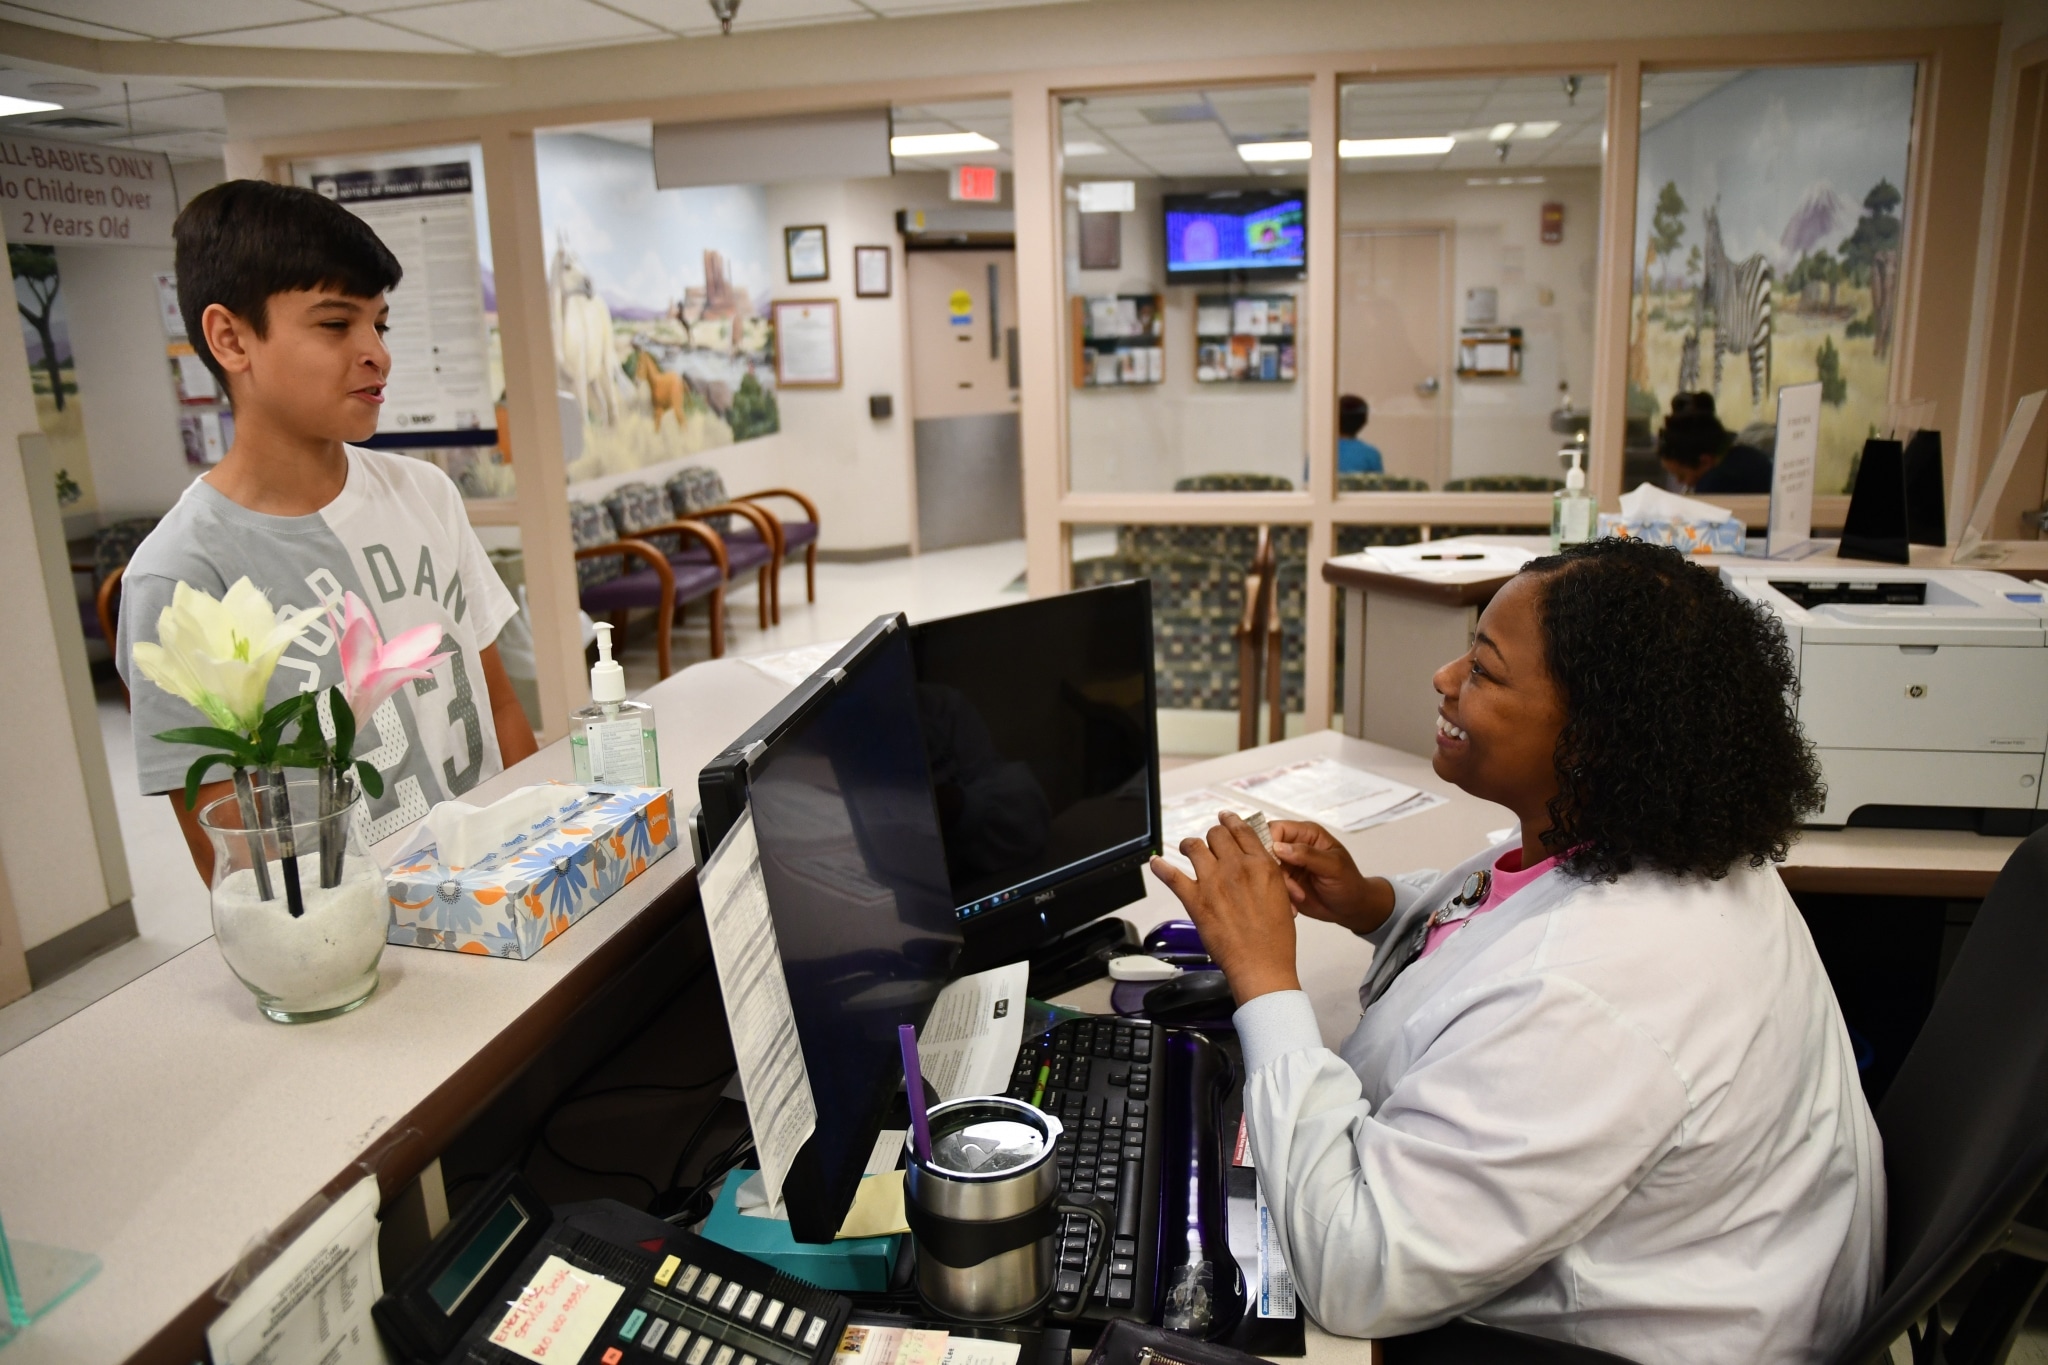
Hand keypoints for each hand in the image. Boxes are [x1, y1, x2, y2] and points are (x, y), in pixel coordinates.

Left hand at [1148, 812, 1300, 1004]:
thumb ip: (1265, 874)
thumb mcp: (1282, 896)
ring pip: (1193, 846)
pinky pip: (1172, 876)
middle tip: (1210, 843)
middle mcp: (1236, 868)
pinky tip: (1156, 863)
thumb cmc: (1275, 939)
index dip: (1231, 821)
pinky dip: (1161, 867)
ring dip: (1188, 845)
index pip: (1242, 831)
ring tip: (1186, 848)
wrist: (1261, 964)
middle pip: (1216, 834)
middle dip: (1213, 836)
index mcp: (1261, 866)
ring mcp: (1213, 882)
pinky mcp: (1195, 900)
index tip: (1225, 818)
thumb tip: (1254, 863)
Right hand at [1268, 820, 1394, 935]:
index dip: (1269, 843)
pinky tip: (1294, 908)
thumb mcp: (1333, 867)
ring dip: (1280, 887)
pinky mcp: (1284, 883)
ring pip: (1267, 871)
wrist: (1351, 909)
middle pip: (1266, 850)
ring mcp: (1287, 865)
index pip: (1276, 829)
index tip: (1275, 863)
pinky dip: (1280, 898)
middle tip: (1290, 887)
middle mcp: (1293, 846)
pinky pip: (1271, 886)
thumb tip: (1278, 847)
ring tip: (1299, 897)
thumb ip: (1308, 854)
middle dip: (1274, 870)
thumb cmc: (1349, 883)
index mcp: (1306, 834)